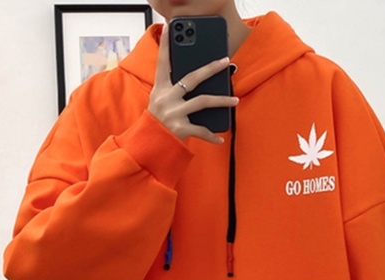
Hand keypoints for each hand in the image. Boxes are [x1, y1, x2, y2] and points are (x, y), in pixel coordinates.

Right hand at [148, 25, 238, 144]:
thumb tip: (196, 80)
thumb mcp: (159, 101)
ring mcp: (174, 113)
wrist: (149, 145)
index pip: (163, 63)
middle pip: (192, 78)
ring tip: (235, 100)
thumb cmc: (157, 121)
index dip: (165, 46)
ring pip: (203, 101)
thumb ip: (173, 90)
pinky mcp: (180, 128)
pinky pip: (201, 130)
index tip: (169, 29)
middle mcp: (167, 98)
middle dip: (210, 68)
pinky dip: (211, 136)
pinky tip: (220, 139)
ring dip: (221, 100)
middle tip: (225, 62)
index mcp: (161, 89)